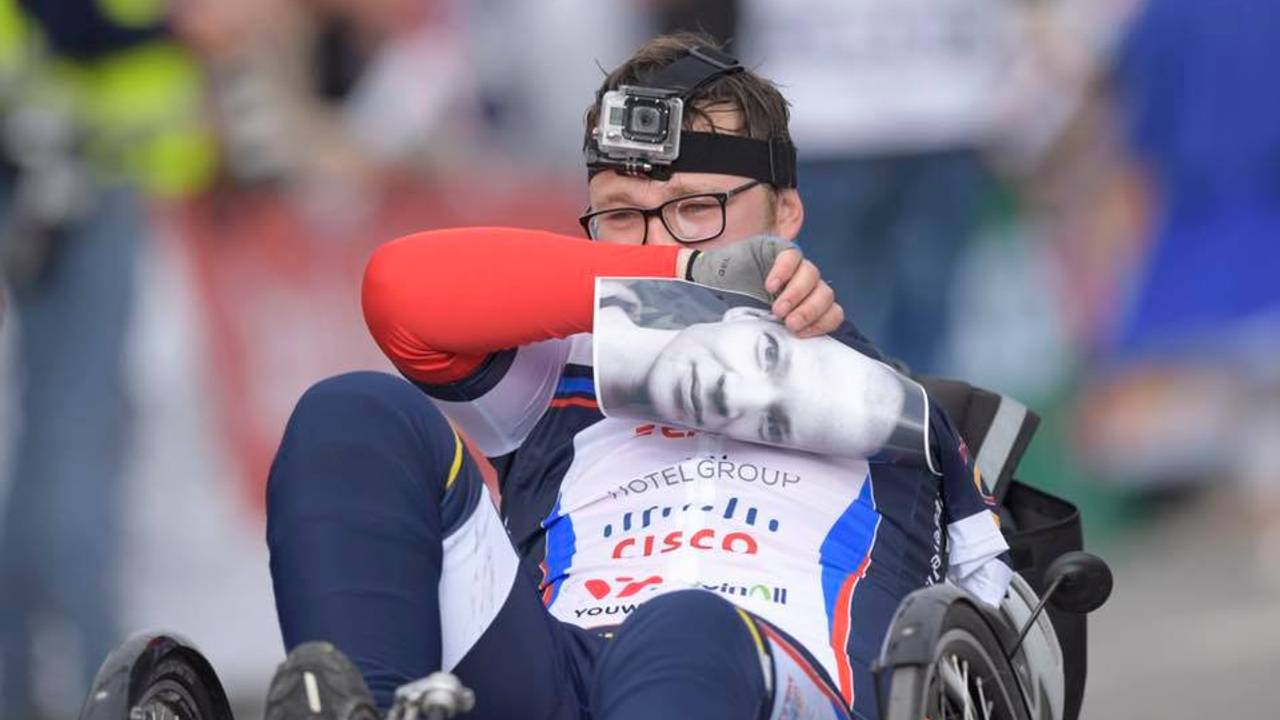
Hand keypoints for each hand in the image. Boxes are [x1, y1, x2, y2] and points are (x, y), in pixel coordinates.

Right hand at [681, 235, 843, 337]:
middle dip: (810, 310)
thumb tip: (793, 356)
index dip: (823, 323)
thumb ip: (779, 334)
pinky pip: (793, 257)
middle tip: (789, 322)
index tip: (801, 334)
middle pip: (826, 294)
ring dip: (797, 294)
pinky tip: (770, 285)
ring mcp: (793, 267)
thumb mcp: (760, 327)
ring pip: (813, 275)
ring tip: (777, 308)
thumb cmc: (732, 311)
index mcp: (806, 306)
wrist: (705, 285)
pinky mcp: (778, 250)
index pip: (832, 312)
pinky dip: (785, 271)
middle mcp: (804, 286)